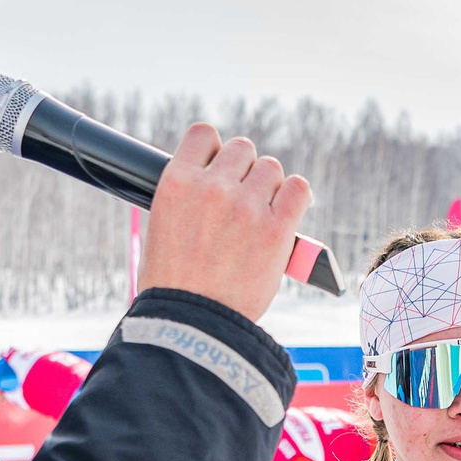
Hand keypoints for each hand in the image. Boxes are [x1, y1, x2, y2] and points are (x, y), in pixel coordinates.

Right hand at [139, 123, 313, 321]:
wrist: (191, 325)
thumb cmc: (174, 286)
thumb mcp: (162, 228)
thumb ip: (188, 198)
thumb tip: (214, 181)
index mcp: (176, 182)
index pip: (204, 135)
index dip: (215, 152)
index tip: (219, 171)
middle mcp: (211, 187)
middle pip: (243, 149)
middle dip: (244, 172)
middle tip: (242, 202)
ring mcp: (245, 206)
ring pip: (271, 169)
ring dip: (270, 188)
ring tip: (261, 216)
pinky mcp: (276, 229)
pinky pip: (298, 188)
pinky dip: (295, 197)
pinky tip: (286, 214)